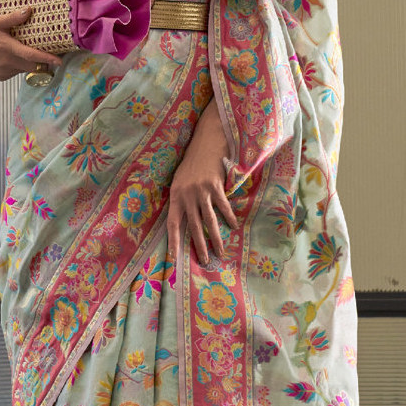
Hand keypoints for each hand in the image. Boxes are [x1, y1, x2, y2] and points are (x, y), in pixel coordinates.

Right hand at [0, 7, 61, 81]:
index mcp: (8, 49)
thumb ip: (13, 18)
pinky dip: (17, 66)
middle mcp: (6, 63)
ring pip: (24, 70)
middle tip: (51, 56)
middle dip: (43, 63)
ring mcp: (2, 71)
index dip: (48, 59)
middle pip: (33, 67)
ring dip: (29, 64)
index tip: (60, 61)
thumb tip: (29, 10)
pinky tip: (12, 57)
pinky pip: (14, 72)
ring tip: (26, 52)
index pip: (33, 57)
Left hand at [167, 100, 238, 266]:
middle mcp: (187, 196)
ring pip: (209, 221)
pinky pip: (223, 207)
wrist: (205, 143)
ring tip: (220, 252)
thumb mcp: (180, 181)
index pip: (172, 223)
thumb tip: (183, 219)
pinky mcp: (215, 187)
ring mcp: (202, 192)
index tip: (173, 257)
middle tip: (205, 261)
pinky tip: (233, 227)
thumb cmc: (192, 164)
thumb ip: (181, 199)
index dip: (173, 241)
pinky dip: (229, 217)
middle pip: (193, 226)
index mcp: (175, 196)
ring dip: (215, 238)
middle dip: (199, 246)